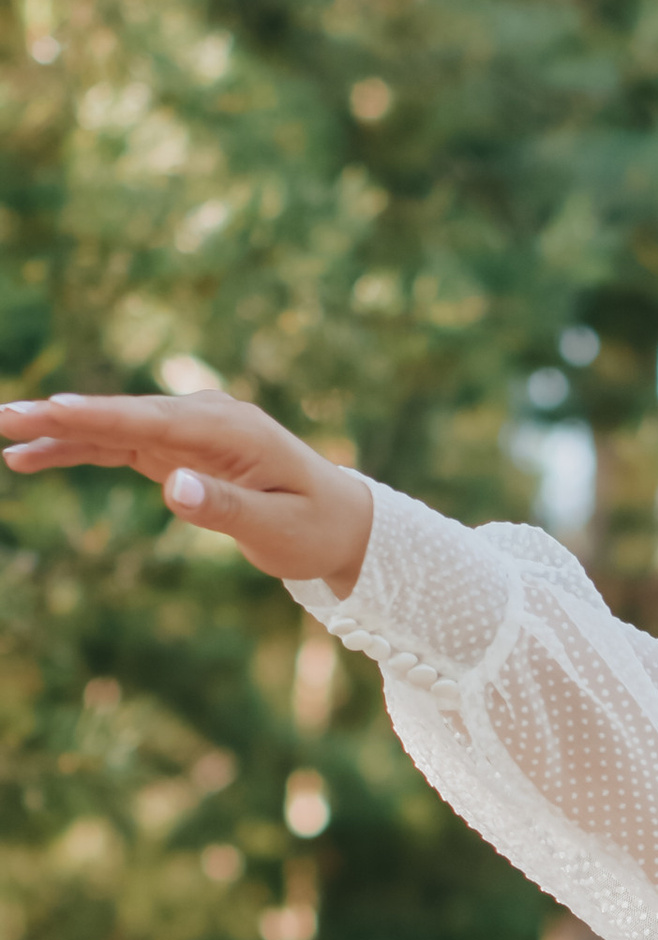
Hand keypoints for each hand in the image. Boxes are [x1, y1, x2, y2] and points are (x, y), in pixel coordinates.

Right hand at [0, 391, 373, 595]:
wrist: (342, 520)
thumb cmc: (314, 527)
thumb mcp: (277, 528)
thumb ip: (225, 508)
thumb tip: (172, 487)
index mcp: (228, 429)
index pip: (150, 421)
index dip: (97, 417)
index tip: (49, 411)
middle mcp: (204, 418)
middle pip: (121, 415)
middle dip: (60, 418)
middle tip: (3, 419)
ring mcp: (188, 428)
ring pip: (112, 427)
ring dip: (59, 432)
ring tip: (4, 437)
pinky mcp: (178, 446)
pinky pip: (119, 443)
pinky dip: (80, 447)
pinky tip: (34, 456)